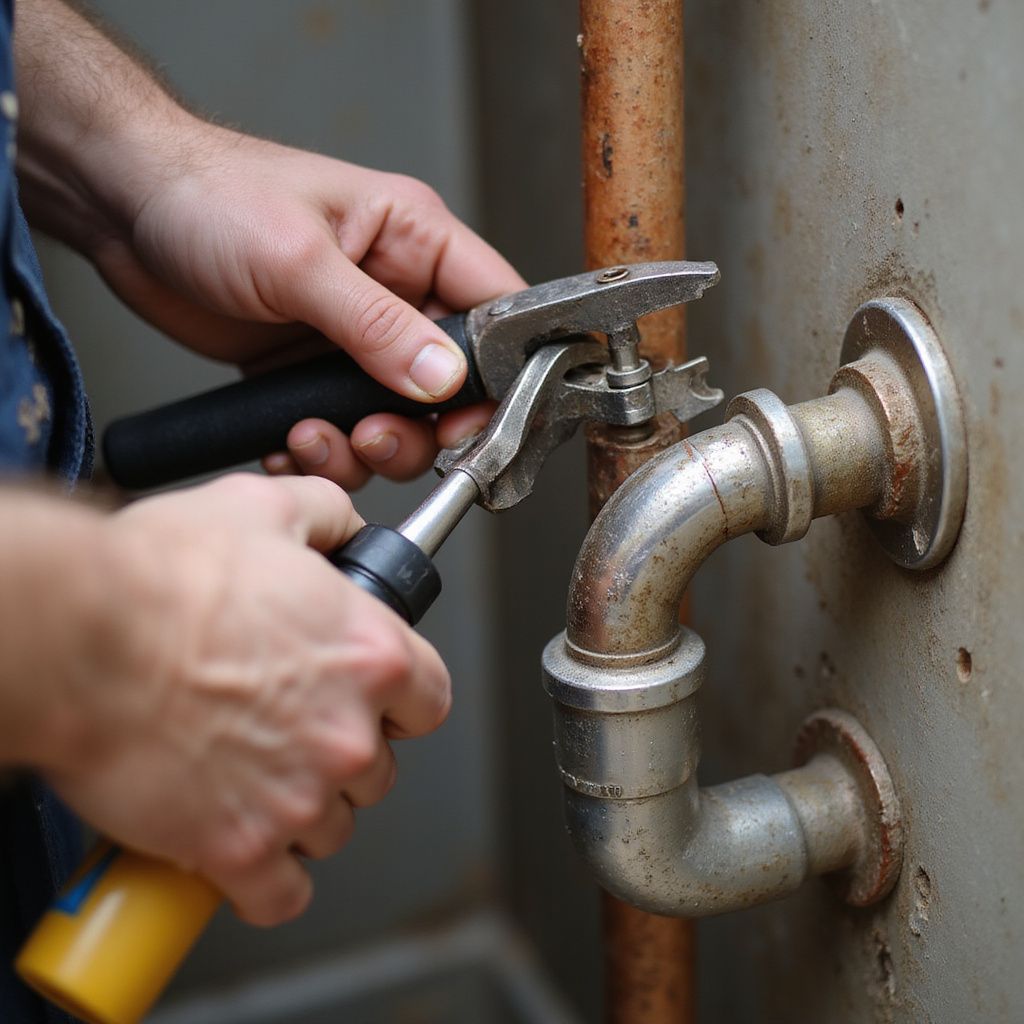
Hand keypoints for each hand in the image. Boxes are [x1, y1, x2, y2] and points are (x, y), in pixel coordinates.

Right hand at [40, 474, 450, 925]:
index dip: (401, 701)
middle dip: (342, 753)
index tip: (378, 703)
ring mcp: (298, 797)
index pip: (430, 699)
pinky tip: (247, 848)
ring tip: (256, 777)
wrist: (82, 640)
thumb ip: (325, 515)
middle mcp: (348, 732)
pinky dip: (267, 880)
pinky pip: (282, 893)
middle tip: (291, 730)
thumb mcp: (262, 508)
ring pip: (334, 828)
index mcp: (369, 655)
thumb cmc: (161, 579)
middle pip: (379, 767)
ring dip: (303, 810)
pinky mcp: (239, 847)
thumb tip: (346, 527)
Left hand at [89, 121, 523, 486]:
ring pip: (399, 420)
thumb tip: (443, 379)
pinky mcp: (312, 374)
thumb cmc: (210, 196)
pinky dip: (321, 453)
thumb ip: (374, 324)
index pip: (497, 309)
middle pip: (454, 386)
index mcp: (415, 241)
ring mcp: (355, 339)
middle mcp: (396, 293)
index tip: (481, 420)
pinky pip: (342, 431)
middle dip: (421, 429)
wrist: (125, 209)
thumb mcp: (297, 258)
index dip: (505, 370)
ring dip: (365, 447)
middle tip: (377, 436)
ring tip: (313, 436)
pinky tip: (284, 443)